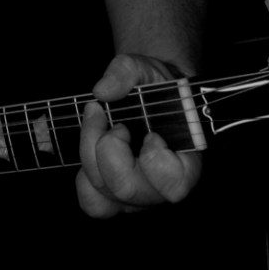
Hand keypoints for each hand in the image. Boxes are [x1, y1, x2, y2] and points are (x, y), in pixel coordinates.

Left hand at [77, 53, 201, 217]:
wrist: (146, 93)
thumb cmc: (152, 86)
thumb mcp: (143, 67)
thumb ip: (125, 71)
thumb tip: (102, 91)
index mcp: (185, 164)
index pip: (174, 185)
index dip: (155, 159)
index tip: (151, 132)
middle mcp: (160, 188)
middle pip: (126, 188)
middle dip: (108, 147)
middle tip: (112, 120)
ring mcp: (136, 196)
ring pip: (103, 196)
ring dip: (89, 154)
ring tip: (97, 123)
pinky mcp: (114, 197)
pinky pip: (92, 202)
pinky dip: (83, 177)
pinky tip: (91, 147)